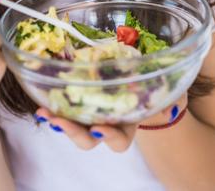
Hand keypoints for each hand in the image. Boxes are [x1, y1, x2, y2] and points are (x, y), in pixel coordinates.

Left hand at [34, 92, 187, 151]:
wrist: (133, 73)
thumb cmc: (148, 83)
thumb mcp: (161, 88)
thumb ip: (170, 95)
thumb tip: (174, 102)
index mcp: (126, 124)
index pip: (119, 141)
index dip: (109, 137)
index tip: (98, 128)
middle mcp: (105, 123)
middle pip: (89, 139)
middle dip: (74, 134)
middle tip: (61, 123)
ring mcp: (90, 112)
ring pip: (72, 126)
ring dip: (57, 121)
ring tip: (44, 113)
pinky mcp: (77, 97)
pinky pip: (64, 105)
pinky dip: (52, 103)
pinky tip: (41, 96)